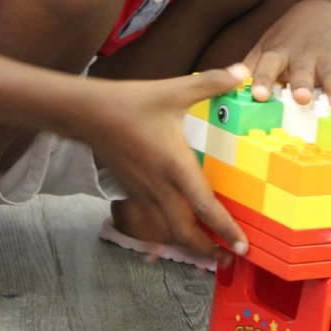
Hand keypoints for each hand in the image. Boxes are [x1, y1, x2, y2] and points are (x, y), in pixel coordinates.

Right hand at [76, 64, 250, 262]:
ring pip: (166, 231)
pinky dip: (164, 233)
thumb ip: (211, 83)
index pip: (206, 207)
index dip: (226, 230)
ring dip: (187, 245)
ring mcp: (143, 192)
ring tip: (207, 252)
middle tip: (228, 258)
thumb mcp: (175, 90)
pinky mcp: (131, 190)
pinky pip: (151, 220)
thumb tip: (242, 71)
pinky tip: (171, 235)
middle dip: (207, 250)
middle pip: (184, 232)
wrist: (88, 114)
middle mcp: (160, 186)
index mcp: (176, 166)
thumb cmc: (132, 102)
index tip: (242, 246)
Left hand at [242, 0, 330, 107]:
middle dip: (302, 83)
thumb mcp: (265, 48)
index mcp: (279, 52)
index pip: (267, 65)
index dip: (263, 80)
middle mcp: (303, 54)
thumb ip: (248, 68)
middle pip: (302, 70)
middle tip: (301, 98)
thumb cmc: (286, 40)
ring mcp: (328, 57)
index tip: (259, 96)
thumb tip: (220, 87)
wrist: (321, 14)